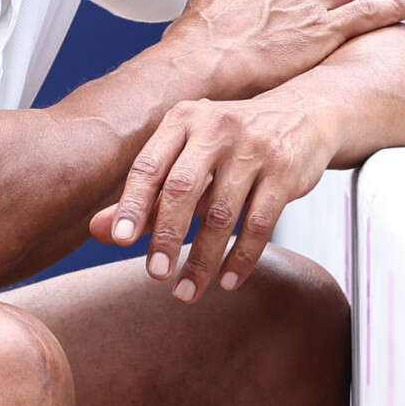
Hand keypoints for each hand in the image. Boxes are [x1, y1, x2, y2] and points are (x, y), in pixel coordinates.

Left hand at [94, 93, 339, 300]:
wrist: (305, 114)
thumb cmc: (233, 142)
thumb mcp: (187, 155)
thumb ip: (146, 193)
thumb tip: (98, 231)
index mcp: (183, 120)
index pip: (150, 165)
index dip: (132, 204)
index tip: (121, 241)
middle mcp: (217, 128)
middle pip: (184, 188)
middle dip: (168, 236)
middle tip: (156, 275)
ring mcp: (254, 148)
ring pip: (222, 213)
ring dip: (204, 259)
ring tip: (187, 291)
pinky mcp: (285, 171)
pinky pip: (259, 223)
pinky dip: (241, 257)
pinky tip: (227, 280)